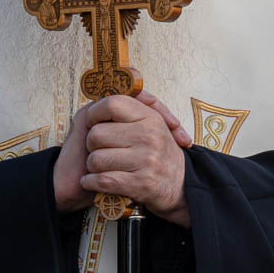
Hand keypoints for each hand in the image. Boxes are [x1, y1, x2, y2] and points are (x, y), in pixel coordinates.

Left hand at [53, 91, 192, 225]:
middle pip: (96, 134)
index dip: (95, 113)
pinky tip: (93, 181)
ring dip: (93, 166)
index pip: (112, 104)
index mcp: (151, 118)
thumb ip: (136, 105)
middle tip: (100, 148)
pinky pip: (101, 180)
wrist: (182, 185)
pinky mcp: (140, 184)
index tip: (93, 122)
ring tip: (102, 166)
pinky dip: (91, 183)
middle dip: (91, 144)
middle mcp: (149, 137)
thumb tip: (116, 87)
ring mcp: (145, 161)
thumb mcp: (155, 123)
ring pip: (95, 159)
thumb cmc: (160, 152)